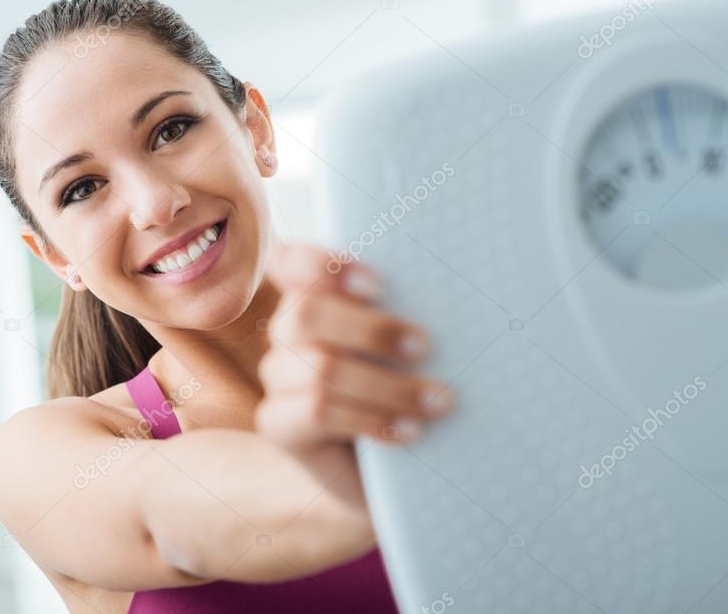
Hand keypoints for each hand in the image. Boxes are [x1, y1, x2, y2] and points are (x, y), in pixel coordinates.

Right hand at [255, 242, 453, 451]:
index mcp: (313, 293)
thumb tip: (449, 297)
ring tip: (438, 402)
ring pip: (320, 369)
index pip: (296, 262)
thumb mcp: (407, 346)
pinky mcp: (279, 423)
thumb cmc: (405, 387)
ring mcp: (278, 377)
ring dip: (388, 386)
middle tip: (425, 347)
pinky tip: (409, 430)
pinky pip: (317, 412)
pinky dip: (370, 419)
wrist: (387, 465)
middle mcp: (287, 330)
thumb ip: (407, 313)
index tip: (377, 285)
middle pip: (307, 313)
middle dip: (372, 330)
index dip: (327, 267)